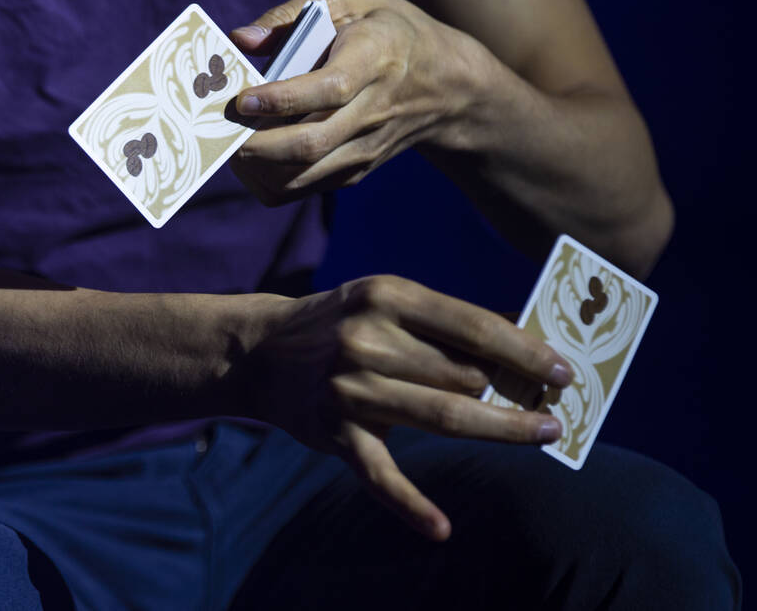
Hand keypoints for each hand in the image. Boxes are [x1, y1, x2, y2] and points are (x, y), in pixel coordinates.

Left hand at [229, 0, 486, 204]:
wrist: (446, 85)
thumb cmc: (384, 28)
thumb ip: (290, 13)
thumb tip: (240, 39)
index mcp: (376, 57)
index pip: (329, 88)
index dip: (283, 99)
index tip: (244, 98)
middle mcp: (374, 110)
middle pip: (311, 143)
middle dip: (256, 144)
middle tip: (220, 129)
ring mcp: (365, 147)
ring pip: (304, 174)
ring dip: (257, 167)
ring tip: (227, 144)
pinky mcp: (356, 170)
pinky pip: (304, 187)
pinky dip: (267, 180)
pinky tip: (246, 157)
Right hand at [229, 274, 572, 540]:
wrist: (260, 351)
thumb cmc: (343, 323)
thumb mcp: (386, 301)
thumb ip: (447, 322)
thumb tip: (526, 340)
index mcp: (386, 297)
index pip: (471, 326)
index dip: (525, 350)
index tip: (565, 370)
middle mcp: (365, 340)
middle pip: (464, 375)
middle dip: (516, 393)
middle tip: (558, 405)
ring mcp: (348, 389)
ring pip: (442, 417)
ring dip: (501, 429)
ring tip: (542, 433)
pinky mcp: (333, 433)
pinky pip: (379, 475)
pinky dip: (410, 504)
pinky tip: (441, 528)